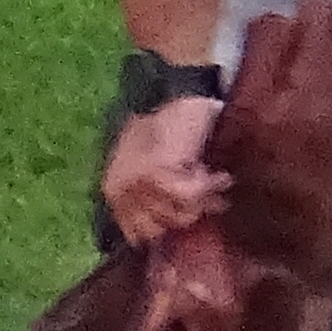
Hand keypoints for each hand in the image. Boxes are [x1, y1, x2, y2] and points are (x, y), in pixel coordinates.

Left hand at [101, 91, 232, 242]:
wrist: (182, 96)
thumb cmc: (171, 128)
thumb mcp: (153, 164)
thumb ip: (154, 194)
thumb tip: (175, 224)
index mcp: (114, 191)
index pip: (138, 234)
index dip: (171, 226)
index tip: (195, 210)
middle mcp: (120, 190)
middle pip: (162, 229)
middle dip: (190, 214)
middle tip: (212, 197)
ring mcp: (137, 182)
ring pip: (179, 215)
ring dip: (204, 198)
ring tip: (216, 180)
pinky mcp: (157, 171)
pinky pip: (189, 195)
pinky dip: (208, 186)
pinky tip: (217, 174)